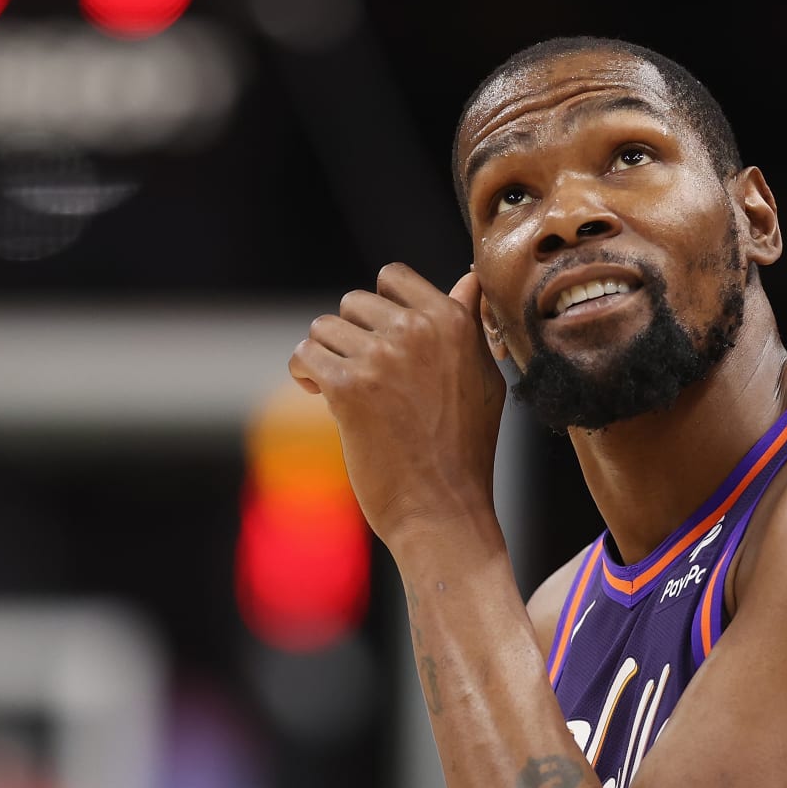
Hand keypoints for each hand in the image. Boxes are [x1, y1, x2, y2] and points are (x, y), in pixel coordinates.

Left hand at [288, 262, 507, 548]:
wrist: (443, 510)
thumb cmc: (464, 451)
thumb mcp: (482, 378)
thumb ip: (468, 325)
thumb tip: (466, 280)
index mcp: (453, 321)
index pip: (393, 277)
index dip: (378, 310)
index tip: (380, 342)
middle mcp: (417, 330)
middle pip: (353, 302)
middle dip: (350, 337)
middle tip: (362, 377)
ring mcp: (381, 356)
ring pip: (323, 327)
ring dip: (325, 356)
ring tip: (340, 390)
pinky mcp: (348, 387)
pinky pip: (304, 355)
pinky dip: (304, 374)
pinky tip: (321, 396)